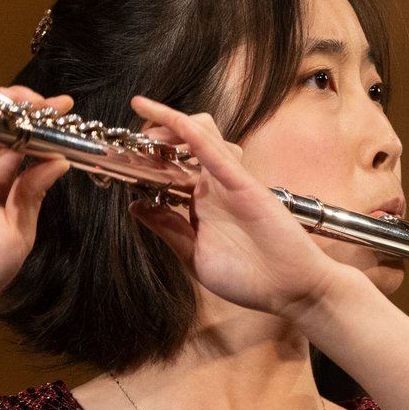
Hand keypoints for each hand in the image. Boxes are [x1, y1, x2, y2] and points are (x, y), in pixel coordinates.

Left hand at [126, 96, 346, 319]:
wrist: (289, 291)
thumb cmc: (248, 279)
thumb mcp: (194, 256)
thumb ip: (168, 229)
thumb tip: (136, 205)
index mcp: (201, 204)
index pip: (171, 169)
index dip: (146, 159)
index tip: (120, 158)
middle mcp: (213, 187)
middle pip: (183, 142)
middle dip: (155, 134)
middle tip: (131, 140)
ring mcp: (227, 181)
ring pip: (198, 133)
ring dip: (169, 125)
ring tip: (146, 128)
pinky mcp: (242, 182)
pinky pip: (212, 149)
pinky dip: (188, 130)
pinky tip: (165, 118)